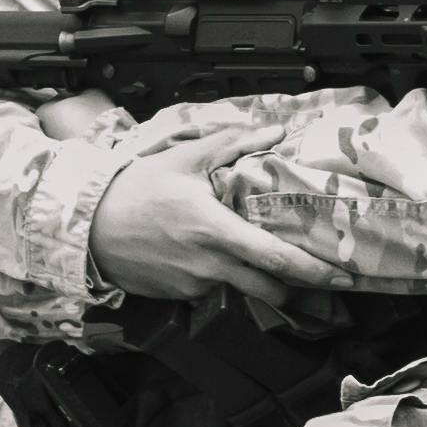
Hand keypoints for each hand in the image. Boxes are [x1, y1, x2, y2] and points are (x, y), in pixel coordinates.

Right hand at [86, 154, 331, 319]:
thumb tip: (275, 130)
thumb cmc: (133, 190)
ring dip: (261, 281)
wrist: (86, 226)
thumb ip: (234, 143)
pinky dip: (226, 279)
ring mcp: (193, 285)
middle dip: (298, 287)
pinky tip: (219, 259)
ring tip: (267, 262)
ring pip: (243, 291)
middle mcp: (208, 264)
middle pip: (269, 288)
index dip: (313, 271)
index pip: (275, 259)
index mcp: (214, 230)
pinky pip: (214, 292)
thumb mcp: (184, 158)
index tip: (341, 275)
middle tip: (319, 276)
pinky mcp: (179, 296)